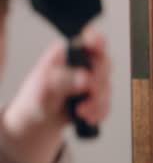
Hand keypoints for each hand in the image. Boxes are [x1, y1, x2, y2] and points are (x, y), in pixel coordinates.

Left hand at [3, 27, 109, 162]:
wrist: (37, 122)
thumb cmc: (36, 99)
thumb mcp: (44, 88)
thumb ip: (64, 81)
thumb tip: (86, 78)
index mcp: (70, 52)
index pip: (90, 40)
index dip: (97, 41)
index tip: (97, 46)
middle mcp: (84, 63)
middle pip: (104, 64)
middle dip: (98, 83)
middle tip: (89, 93)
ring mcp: (93, 80)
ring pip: (107, 87)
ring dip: (97, 103)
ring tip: (81, 112)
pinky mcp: (98, 97)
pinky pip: (107, 103)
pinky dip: (99, 112)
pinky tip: (87, 117)